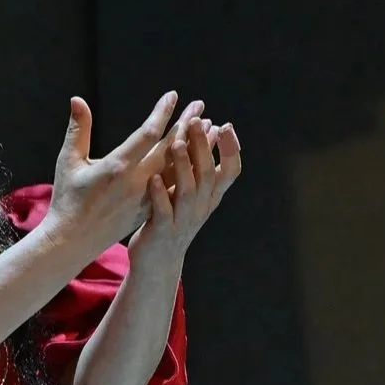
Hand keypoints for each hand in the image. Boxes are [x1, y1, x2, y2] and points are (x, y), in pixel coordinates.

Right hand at [46, 91, 190, 258]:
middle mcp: (136, 182)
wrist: (72, 241)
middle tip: (199, 106)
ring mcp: (145, 198)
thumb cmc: (66, 199)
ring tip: (209, 130)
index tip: (173, 96)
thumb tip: (77, 99)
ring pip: (177, 169)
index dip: (162, 113)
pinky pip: (174, 187)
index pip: (147, 134)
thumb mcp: (68, 161)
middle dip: (185, 125)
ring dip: (194, 148)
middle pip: (169, 149)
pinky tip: (198, 160)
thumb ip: (78, 129)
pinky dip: (187, 170)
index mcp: (117, 166)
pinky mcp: (148, 210)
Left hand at [128, 116, 241, 267]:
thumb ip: (198, 170)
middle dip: (203, 147)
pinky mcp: (161, 232)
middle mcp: (200, 209)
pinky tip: (153, 178)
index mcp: (209, 198)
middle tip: (195, 121)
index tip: (225, 125)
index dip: (231, 149)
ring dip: (183, 166)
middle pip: (207, 175)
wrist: (157, 263)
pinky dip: (160, 195)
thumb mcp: (191, 196)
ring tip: (177, 143)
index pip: (230, 171)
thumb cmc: (172, 222)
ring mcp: (182, 221)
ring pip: (188, 192)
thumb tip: (208, 133)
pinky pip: (163, 212)